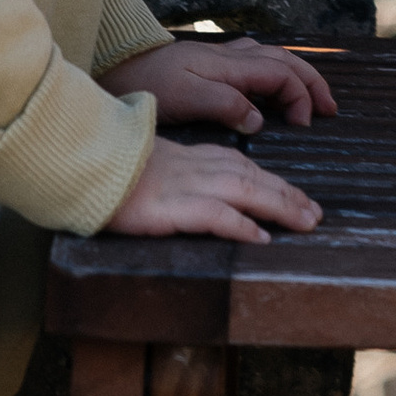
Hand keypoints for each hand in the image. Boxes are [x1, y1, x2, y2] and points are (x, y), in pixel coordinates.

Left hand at [99, 36, 338, 136]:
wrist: (116, 66)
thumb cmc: (148, 85)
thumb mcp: (187, 98)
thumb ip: (226, 105)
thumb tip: (259, 119)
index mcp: (231, 65)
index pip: (283, 74)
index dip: (301, 97)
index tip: (304, 125)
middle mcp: (231, 57)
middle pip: (286, 61)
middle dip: (312, 82)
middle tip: (330, 108)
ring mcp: (221, 59)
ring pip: (272, 59)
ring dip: (296, 76)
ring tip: (310, 99)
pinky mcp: (209, 65)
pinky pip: (255, 63)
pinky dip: (275, 73)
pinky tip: (271, 88)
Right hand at [105, 139, 323, 247]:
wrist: (79, 159)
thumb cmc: (107, 164)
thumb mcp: (148, 162)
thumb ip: (174, 171)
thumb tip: (187, 188)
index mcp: (191, 156)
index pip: (243, 165)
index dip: (272, 181)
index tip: (295, 195)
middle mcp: (195, 168)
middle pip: (254, 177)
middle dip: (288, 195)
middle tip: (315, 213)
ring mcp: (185, 186)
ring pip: (246, 192)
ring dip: (280, 207)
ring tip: (306, 223)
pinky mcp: (171, 207)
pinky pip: (215, 216)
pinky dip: (241, 226)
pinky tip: (262, 238)